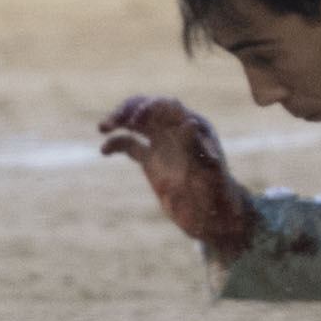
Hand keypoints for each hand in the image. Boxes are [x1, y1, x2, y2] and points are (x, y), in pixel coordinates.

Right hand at [99, 97, 254, 256]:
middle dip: (130, 110)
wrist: (210, 214)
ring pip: (137, 124)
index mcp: (194, 127)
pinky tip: (104, 150)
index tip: (134, 120)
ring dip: (120, 121)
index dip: (150, 107)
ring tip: (103, 127)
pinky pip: (130, 145)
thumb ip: (197, 148)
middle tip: (112, 122)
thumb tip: (188, 122)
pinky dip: (116, 143)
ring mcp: (163, 144)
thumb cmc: (217, 191)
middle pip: (150, 109)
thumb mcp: (208, 170)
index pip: (169, 107)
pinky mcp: (152, 160)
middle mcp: (177, 131)